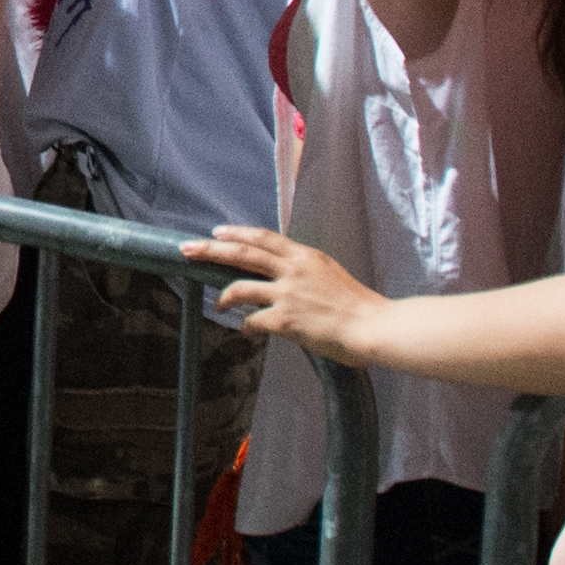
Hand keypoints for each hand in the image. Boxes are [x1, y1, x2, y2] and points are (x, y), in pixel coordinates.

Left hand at [178, 228, 386, 359]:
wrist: (376, 327)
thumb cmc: (359, 307)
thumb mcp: (330, 275)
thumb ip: (305, 272)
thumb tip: (285, 277)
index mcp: (305, 257)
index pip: (264, 238)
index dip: (237, 234)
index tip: (218, 232)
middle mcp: (293, 270)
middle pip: (242, 253)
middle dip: (211, 249)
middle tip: (188, 248)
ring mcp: (288, 294)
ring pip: (240, 287)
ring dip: (222, 296)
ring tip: (217, 304)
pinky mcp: (287, 320)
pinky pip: (253, 322)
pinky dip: (246, 327)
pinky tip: (248, 333)